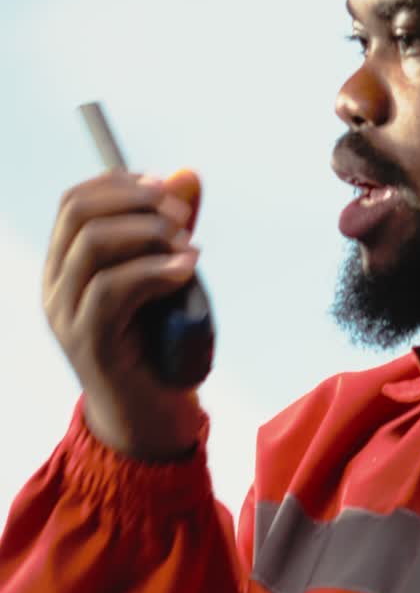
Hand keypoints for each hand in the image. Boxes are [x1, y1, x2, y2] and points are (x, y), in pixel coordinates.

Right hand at [43, 169, 206, 460]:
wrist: (150, 419)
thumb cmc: (159, 344)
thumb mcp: (166, 276)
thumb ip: (171, 228)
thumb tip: (188, 174)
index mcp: (66, 267)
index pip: (75, 202)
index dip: (120, 183)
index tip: (166, 185)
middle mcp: (57, 288)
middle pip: (78, 213)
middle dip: (135, 200)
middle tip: (183, 213)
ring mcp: (67, 316)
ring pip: (92, 245)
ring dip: (149, 232)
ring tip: (189, 245)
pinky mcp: (89, 343)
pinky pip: (113, 289)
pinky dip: (155, 270)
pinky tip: (188, 270)